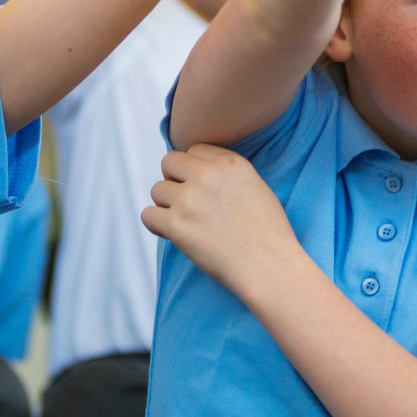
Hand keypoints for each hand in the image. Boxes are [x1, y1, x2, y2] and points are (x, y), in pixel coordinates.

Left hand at [141, 145, 302, 294]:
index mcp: (230, 163)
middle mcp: (207, 175)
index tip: (200, 186)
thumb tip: (199, 174)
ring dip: (166, 205)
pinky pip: (148, 216)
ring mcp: (189, 199)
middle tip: (186, 201)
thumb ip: (226, 174)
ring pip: (157, 190)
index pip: (195, 150)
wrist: (269, 266)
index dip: (193, 169)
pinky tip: (172, 233)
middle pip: (169, 162)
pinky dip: (157, 225)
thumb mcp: (255, 187)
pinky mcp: (176, 224)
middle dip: (174, 179)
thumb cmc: (267, 234)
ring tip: (185, 222)